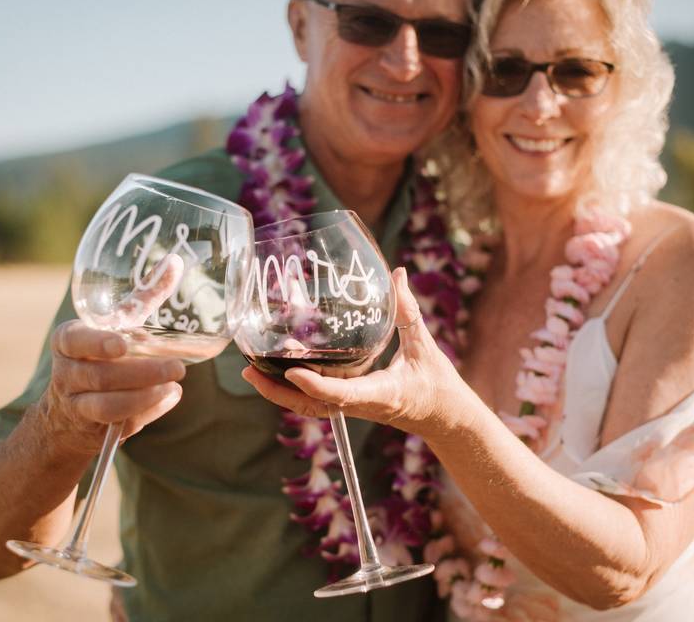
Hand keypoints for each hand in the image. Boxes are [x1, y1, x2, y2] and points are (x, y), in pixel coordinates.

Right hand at [40, 255, 187, 453]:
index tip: (122, 344)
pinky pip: (118, 425)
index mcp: (68, 341)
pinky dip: (146, 413)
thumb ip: (143, 297)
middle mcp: (66, 373)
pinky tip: (168, 399)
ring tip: (174, 386)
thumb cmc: (101, 355)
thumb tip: (174, 262)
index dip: (97, 343)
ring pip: (107, 405)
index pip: (74, 340)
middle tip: (177, 368)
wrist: (66, 414)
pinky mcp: (93, 430)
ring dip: (144, 397)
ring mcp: (76, 404)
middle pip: (100, 376)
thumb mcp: (115, 325)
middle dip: (141, 373)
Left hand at [241, 267, 471, 438]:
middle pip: (310, 405)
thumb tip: (397, 274)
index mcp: (379, 394)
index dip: (314, 384)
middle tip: (248, 368)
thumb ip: (407, 310)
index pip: (341, 393)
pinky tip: (278, 371)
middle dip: (277, 392)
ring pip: (308, 406)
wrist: (444, 418)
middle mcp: (360, 405)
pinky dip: (294, 389)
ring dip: (278, 392)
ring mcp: (353, 408)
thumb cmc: (437, 384)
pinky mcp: (351, 405)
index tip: (291, 370)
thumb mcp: (424, 345)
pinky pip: (317, 401)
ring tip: (252, 370)